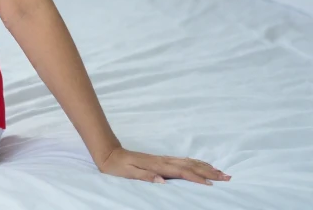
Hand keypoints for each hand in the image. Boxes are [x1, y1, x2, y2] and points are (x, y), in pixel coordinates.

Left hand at [96, 147, 229, 185]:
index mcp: (157, 165)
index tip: (211, 185)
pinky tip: (202, 165)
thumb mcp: (128, 173)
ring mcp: (163, 159)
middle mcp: (163, 161)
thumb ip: (145, 176)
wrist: (110, 153)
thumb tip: (162, 181)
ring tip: (221, 172)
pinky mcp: (162, 159)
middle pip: (190, 166)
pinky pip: (183, 161)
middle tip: (227, 178)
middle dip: (209, 172)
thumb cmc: (118, 166)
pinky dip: (196, 163)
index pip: (181, 172)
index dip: (196, 178)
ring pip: (189, 162)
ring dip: (206, 167)